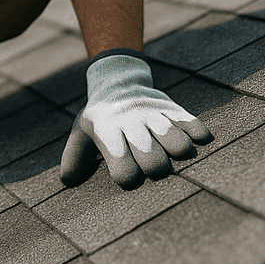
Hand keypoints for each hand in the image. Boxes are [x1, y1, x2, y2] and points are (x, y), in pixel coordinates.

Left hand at [59, 50, 211, 188]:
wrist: (118, 82)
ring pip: (175, 141)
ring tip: (175, 152)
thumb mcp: (82, 133)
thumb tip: (67, 181)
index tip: (126, 176)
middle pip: (152, 160)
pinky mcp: (172, 108)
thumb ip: (74, 158)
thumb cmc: (100, 118)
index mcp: (108, 133)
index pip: (122, 169)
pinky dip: (197, 132)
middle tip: (153, 166)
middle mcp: (132, 124)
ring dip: (179, 152)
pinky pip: (190, 122)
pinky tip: (197, 138)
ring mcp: (153, 115)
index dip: (127, 178)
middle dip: (156, 170)